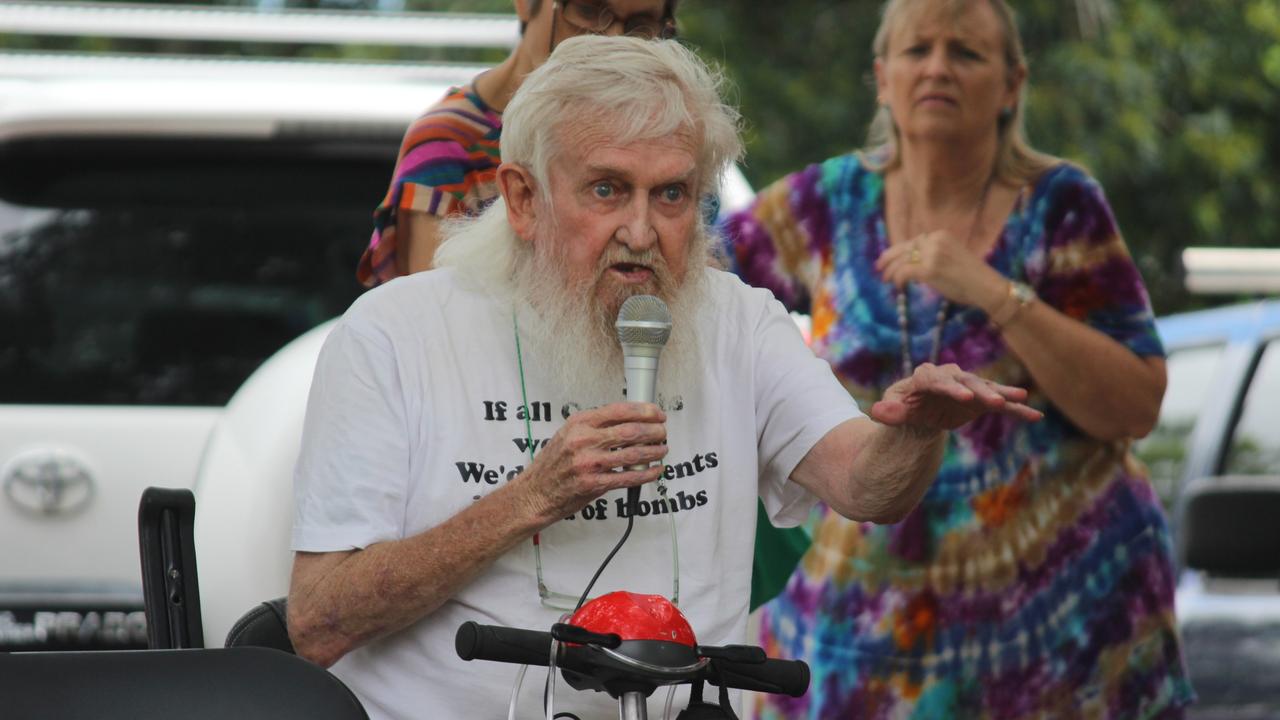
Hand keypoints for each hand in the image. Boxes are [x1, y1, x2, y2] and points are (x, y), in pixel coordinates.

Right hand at [520, 402, 667, 523]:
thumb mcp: (569, 434)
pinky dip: (647, 473)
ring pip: (633, 454)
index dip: (644, 411)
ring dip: (654, 451)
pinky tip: (655, 470)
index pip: (619, 410)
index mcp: (579, 423)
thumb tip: (630, 421)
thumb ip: (596, 427)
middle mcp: (583, 440)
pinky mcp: (593, 484)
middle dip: (654, 431)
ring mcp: (588, 463)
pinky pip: (628, 477)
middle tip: (663, 433)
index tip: (657, 414)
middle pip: (631, 431)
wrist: (535, 492)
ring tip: (662, 449)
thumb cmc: (553, 463)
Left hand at [870, 363, 1042, 430]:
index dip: (950, 388)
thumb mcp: (893, 411)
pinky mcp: (981, 399)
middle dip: (979, 391)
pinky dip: (1016, 410)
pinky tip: (1035, 416)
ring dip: (1003, 395)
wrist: (921, 411)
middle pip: (966, 381)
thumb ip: (888, 413)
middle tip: (994, 402)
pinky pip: (1000, 404)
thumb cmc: (904, 408)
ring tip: (1022, 398)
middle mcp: (950, 376)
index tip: (964, 399)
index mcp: (925, 376)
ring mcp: (968, 387)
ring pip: (986, 389)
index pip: (937, 379)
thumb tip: (875, 412)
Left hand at [875, 231, 1005, 309]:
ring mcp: (932, 254)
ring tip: (886, 279)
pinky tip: (898, 286)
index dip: (898, 251)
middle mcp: (935, 240)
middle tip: (878, 268)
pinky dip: (898, 279)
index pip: (912, 241)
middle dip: (888, 258)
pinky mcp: (929, 269)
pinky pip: (904, 272)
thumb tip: (913, 263)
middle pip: (904, 248)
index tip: (888, 259)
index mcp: (940, 235)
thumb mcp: (951, 256)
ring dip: (891, 271)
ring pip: (902, 260)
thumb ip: (933, 255)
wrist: (987, 286)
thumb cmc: (971, 277)